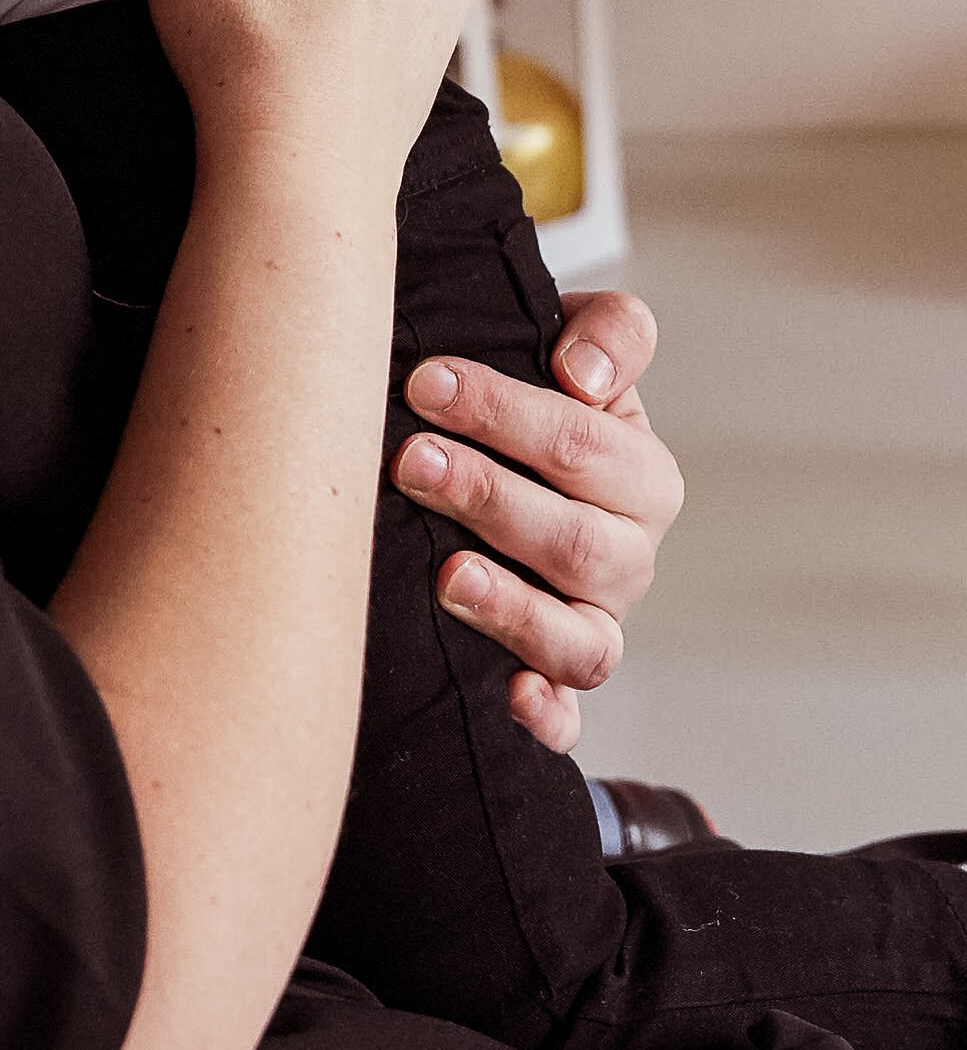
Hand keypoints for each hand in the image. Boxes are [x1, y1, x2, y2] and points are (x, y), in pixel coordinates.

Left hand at [391, 288, 684, 752]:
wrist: (505, 463)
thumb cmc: (534, 399)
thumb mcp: (575, 343)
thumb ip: (609, 331)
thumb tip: (582, 373)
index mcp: (639, 474)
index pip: (586, 444)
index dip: (505, 412)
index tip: (424, 381)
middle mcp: (625, 556)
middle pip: (576, 541)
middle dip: (489, 497)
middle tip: (410, 461)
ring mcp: (594, 623)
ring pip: (580, 639)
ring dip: (512, 608)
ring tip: (445, 576)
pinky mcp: (559, 683)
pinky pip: (568, 717)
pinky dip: (547, 715)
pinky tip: (510, 697)